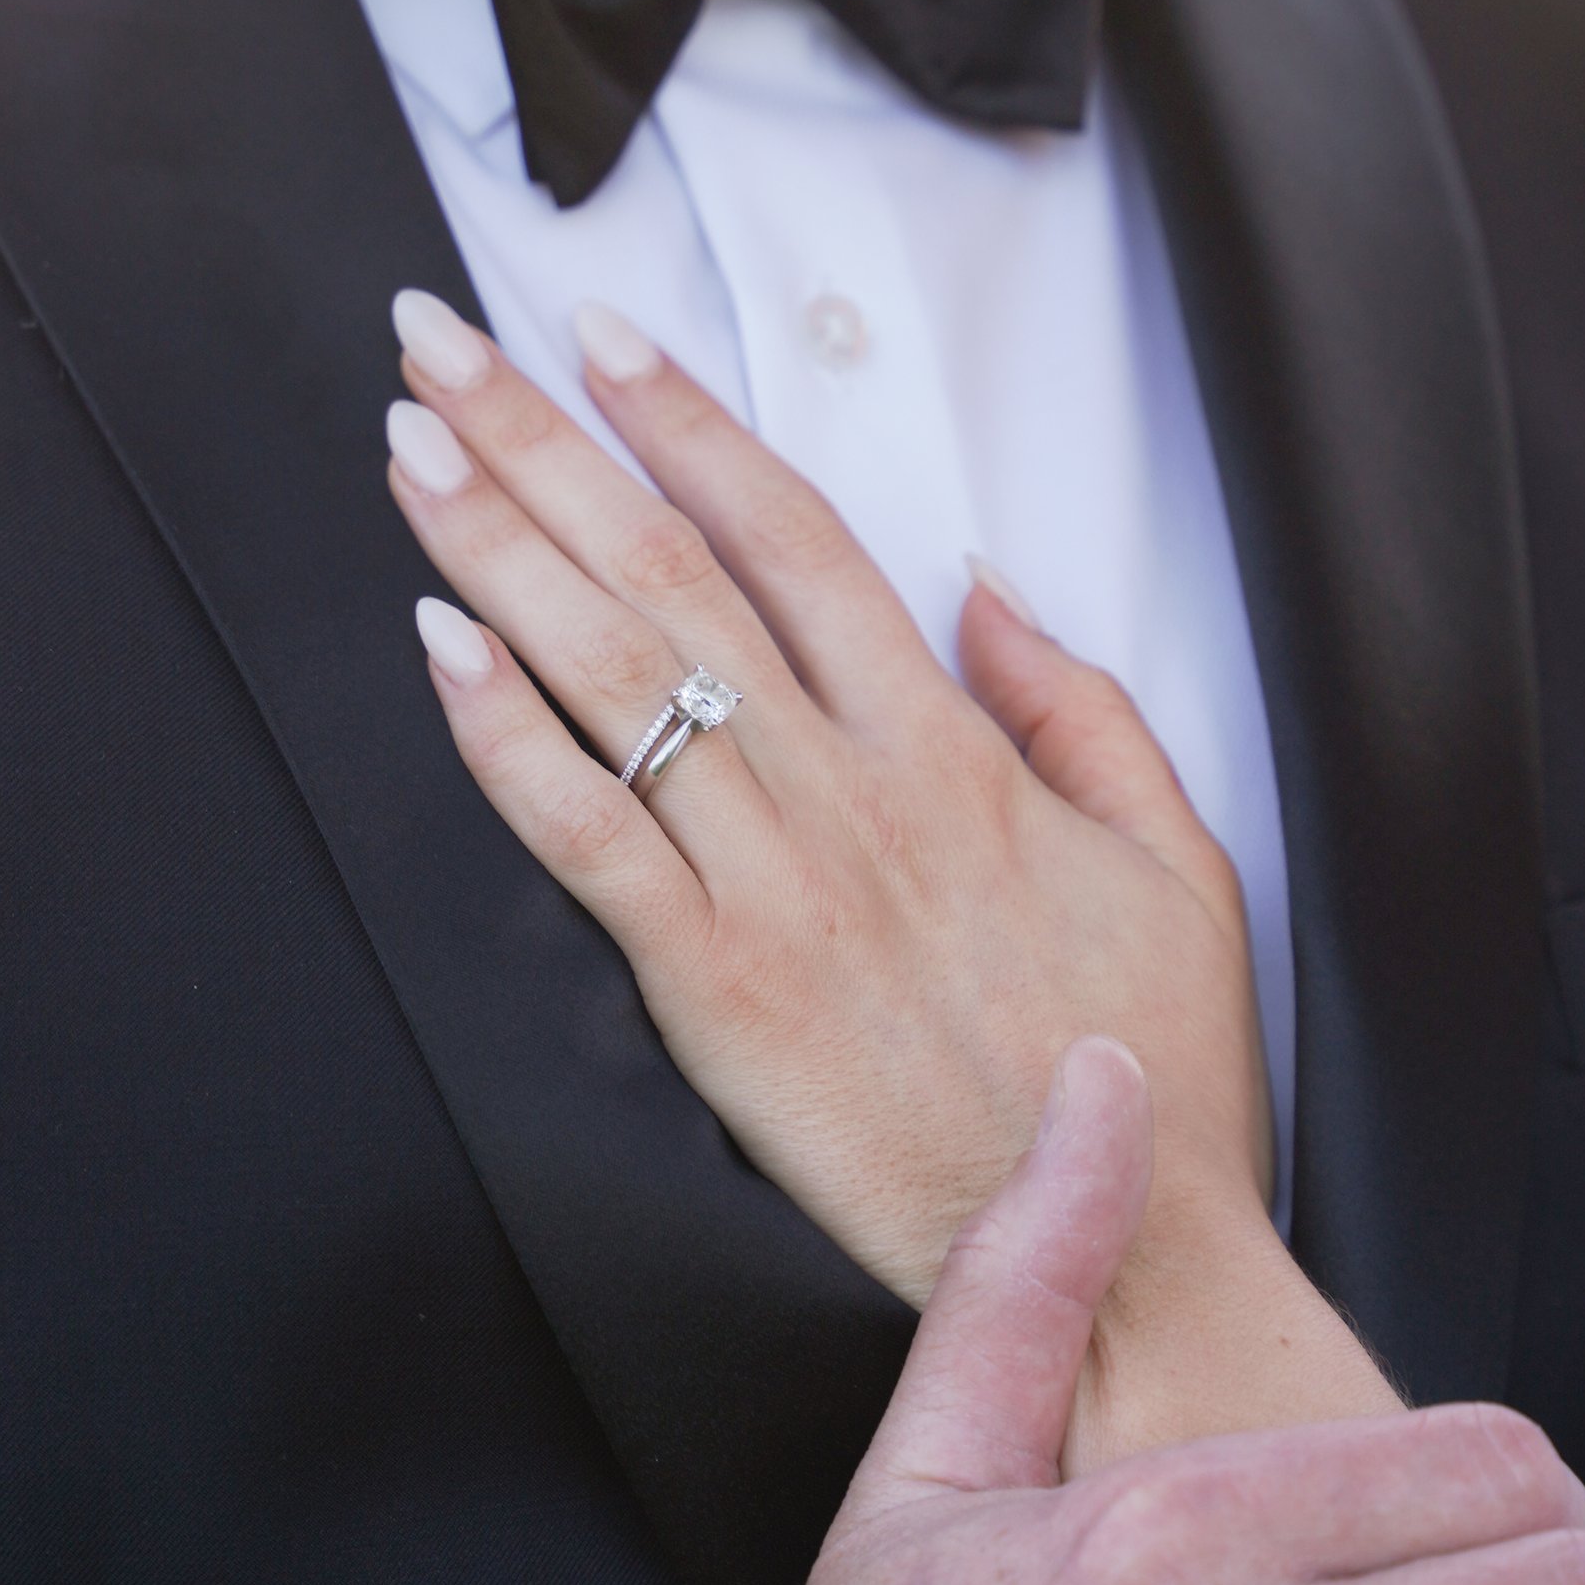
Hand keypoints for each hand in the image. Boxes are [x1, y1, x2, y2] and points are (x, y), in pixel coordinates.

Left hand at [384, 286, 1393, 1453]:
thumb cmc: (1146, 1064)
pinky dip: (505, 741)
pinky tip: (434, 648)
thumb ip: (1074, 705)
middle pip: (671, 573)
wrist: (1120, 1251)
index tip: (601, 333)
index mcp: (952, 750)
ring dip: (497, 548)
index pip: (795, 539)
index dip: (689, 423)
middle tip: (438, 340)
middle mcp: (851, 791)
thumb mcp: (1174, 854)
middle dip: (541, 442)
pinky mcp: (715, 993)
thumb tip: (981, 584)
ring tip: (411, 445)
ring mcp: (775, 887)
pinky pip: (589, 844)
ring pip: (613, 678)